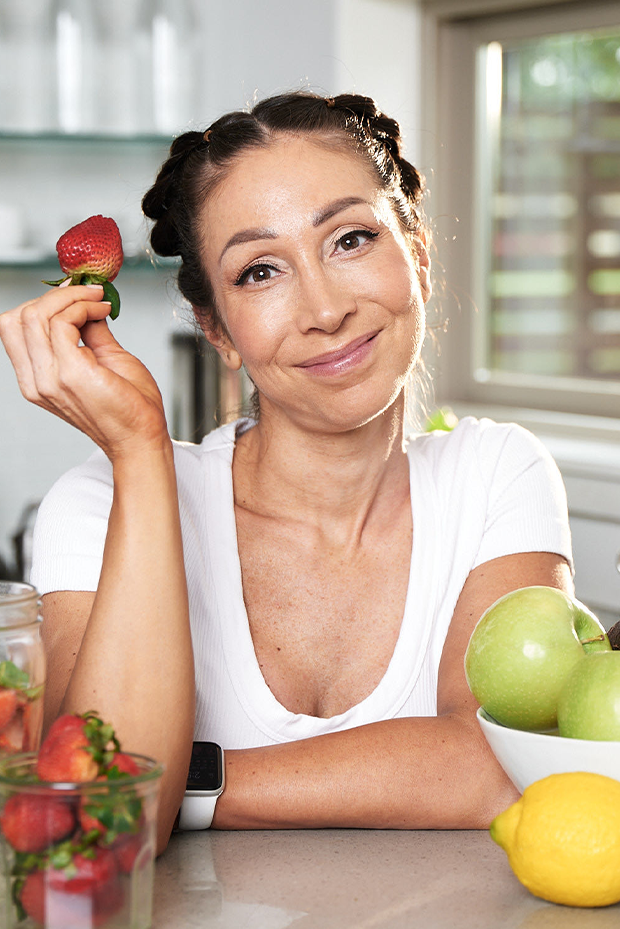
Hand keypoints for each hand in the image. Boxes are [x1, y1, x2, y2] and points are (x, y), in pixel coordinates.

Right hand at [0, 285, 168, 460]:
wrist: (142, 437)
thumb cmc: (129, 407)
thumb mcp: (104, 359)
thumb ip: (89, 332)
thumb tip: (86, 304)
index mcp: (37, 380)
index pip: (14, 329)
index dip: (42, 303)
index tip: (76, 293)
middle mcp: (37, 382)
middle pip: (18, 318)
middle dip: (54, 296)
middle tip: (88, 293)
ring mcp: (50, 379)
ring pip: (35, 316)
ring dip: (71, 298)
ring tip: (98, 301)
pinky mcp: (70, 373)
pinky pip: (62, 323)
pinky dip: (83, 307)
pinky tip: (103, 311)